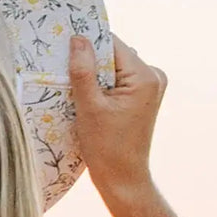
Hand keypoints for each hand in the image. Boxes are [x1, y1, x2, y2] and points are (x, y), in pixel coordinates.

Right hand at [68, 33, 166, 197]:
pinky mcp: (141, 97)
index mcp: (145, 76)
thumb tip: (77, 38)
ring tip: (75, 88)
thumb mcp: (89, 106)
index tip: (63, 48)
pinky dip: (100, 85)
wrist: (122, 178)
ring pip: (112, 67)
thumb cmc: (106, 147)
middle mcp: (153, 76)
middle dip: (89, 62)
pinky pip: (116, 80)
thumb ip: (83, 70)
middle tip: (64, 71)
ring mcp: (150, 87)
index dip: (87, 45)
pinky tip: (86, 98)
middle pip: (112, 55)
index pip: (111, 44)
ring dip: (93, 75)